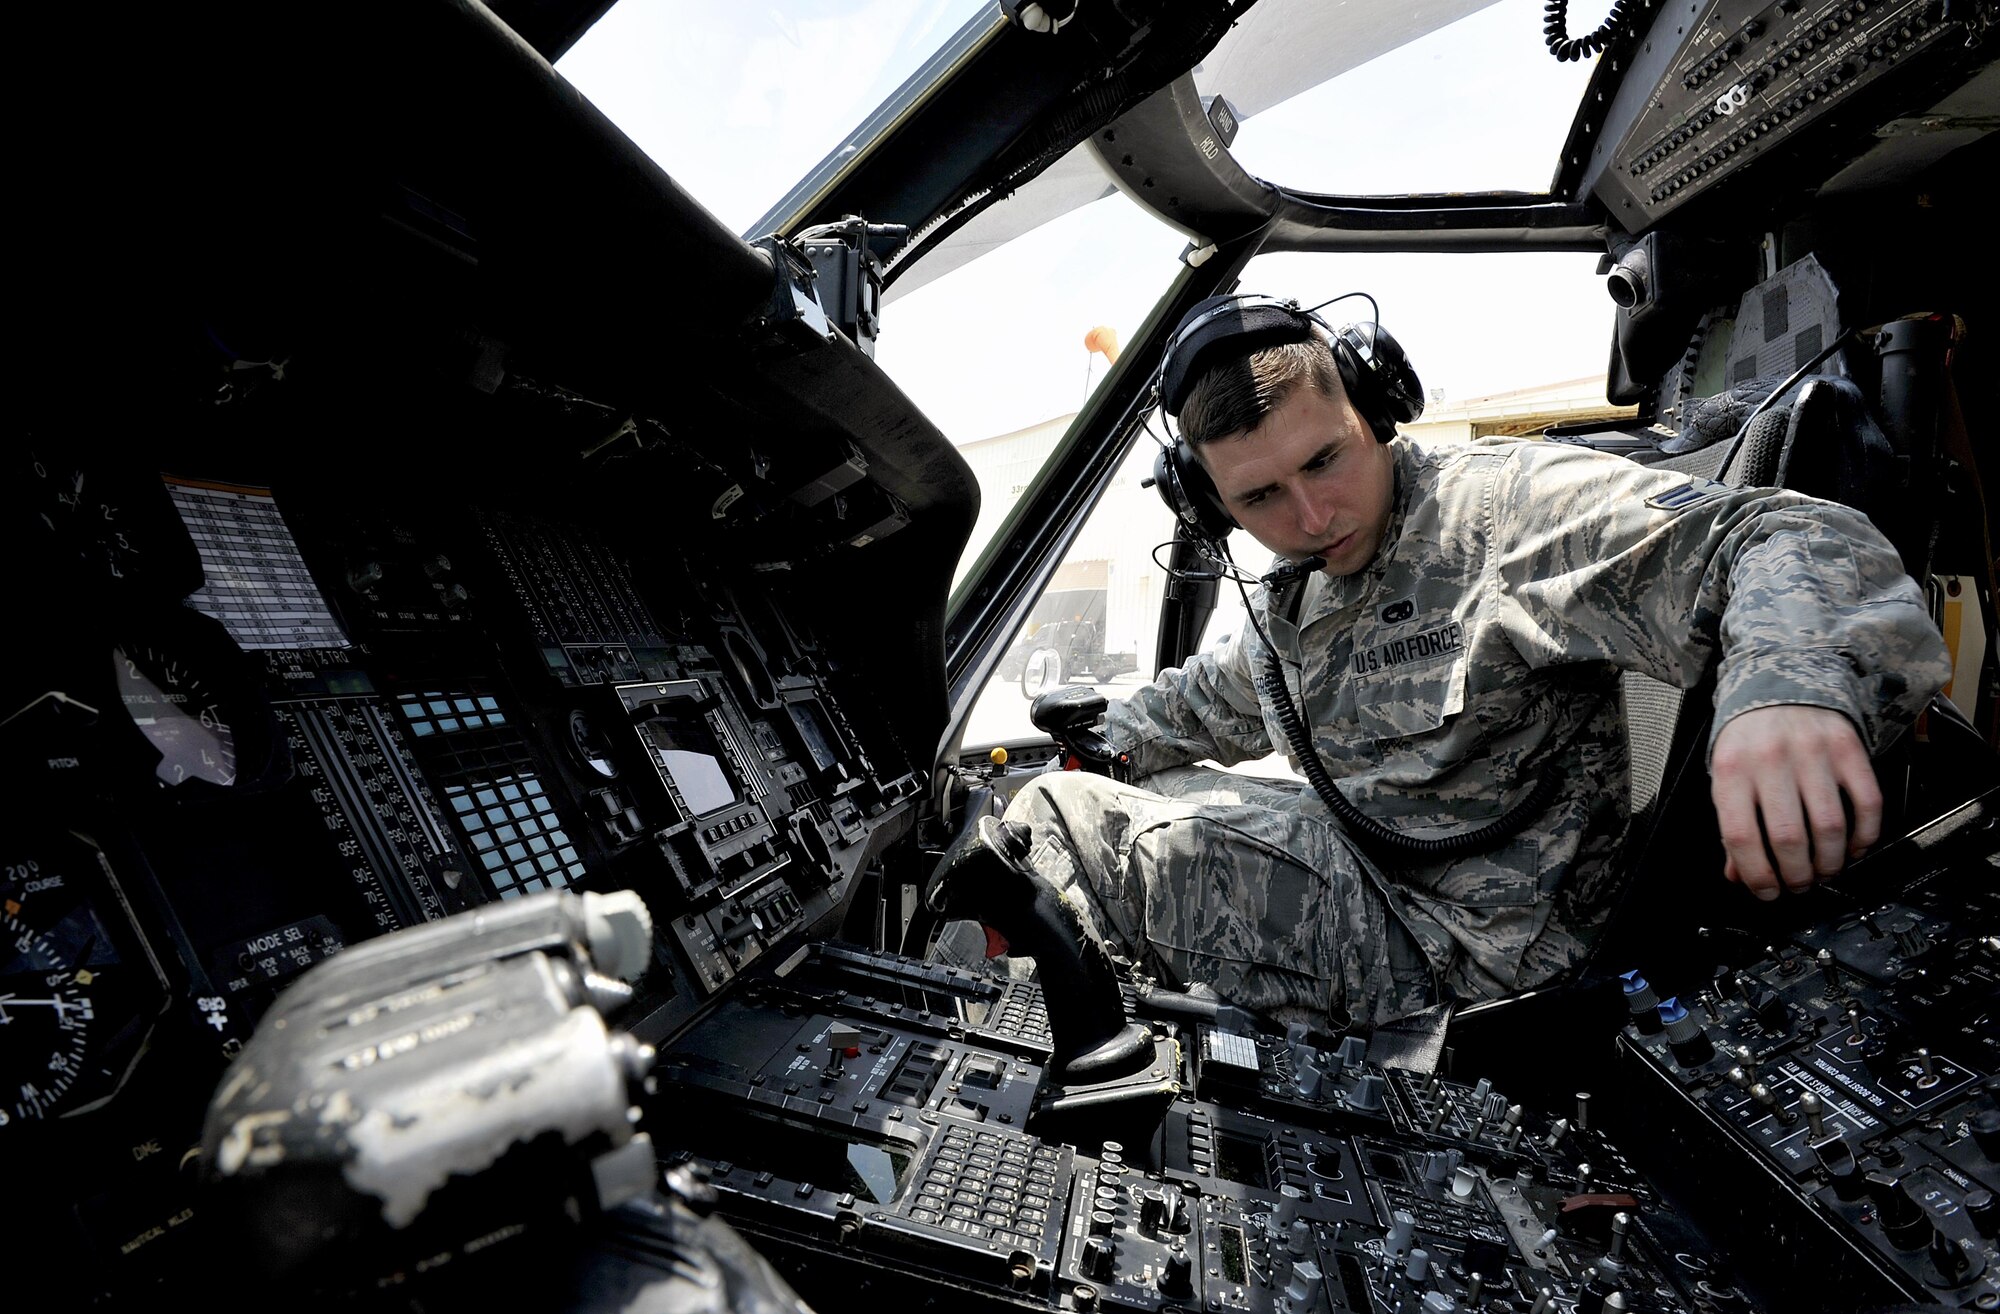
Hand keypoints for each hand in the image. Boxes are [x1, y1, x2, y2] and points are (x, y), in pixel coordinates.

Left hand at [1709, 706, 1880, 900]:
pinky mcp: (1848, 748)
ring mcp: (1813, 753)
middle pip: (1789, 837)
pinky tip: (1854, 848)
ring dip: (1831, 862)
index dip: (1758, 874)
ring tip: (1825, 871)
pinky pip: (1866, 803)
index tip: (1768, 892)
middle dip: (1798, 875)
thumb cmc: (1749, 736)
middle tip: (1800, 885)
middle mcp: (1771, 760)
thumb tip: (1739, 876)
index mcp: (1732, 769)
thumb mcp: (1726, 775)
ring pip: (1830, 826)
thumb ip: (1732, 825)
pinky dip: (1865, 836)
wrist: (1779, 679)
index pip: (1742, 836)